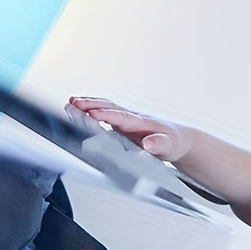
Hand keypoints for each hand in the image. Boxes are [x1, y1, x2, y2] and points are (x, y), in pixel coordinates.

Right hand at [68, 97, 193, 162]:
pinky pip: (106, 113)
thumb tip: (148, 144)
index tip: (92, 113)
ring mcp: (127, 120)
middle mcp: (133, 118)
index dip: (107, 115)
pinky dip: (92, 109)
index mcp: (142, 123)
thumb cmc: (174, 143)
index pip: (122, 117)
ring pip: (106, 107)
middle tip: (74, 103)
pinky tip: (80, 110)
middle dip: (92, 105)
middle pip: (110, 108)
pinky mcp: (123, 124)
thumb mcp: (170, 146)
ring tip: (71, 103)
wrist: (178, 139)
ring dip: (89, 104)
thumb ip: (159, 145)